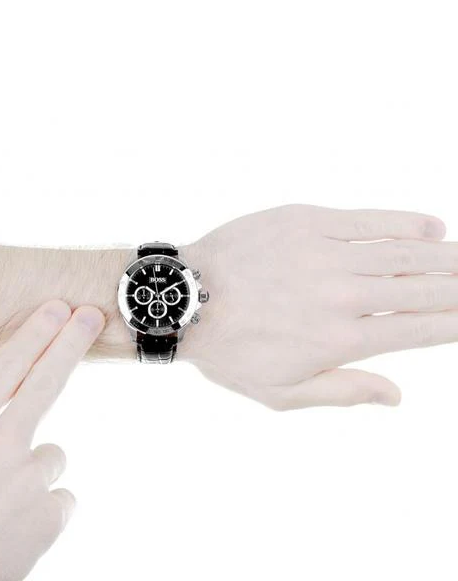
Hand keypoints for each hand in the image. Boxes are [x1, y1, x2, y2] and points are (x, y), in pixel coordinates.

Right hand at [0, 301, 104, 580]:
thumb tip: (14, 428)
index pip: (5, 367)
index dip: (35, 334)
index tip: (57, 308)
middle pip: (45, 383)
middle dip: (70, 343)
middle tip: (91, 314)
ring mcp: (29, 477)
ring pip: (53, 456)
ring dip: (35, 475)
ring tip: (1, 506)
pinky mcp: (50, 512)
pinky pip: (60, 497)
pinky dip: (44, 509)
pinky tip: (17, 530)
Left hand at [181, 204, 451, 409]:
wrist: (185, 300)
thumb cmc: (229, 351)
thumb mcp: (280, 393)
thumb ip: (342, 392)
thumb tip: (396, 395)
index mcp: (341, 340)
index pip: (421, 329)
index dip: (455, 323)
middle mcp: (344, 296)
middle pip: (422, 288)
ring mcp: (326, 255)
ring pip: (404, 253)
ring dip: (446, 256)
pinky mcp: (306, 222)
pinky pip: (367, 220)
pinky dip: (405, 222)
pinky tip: (431, 227)